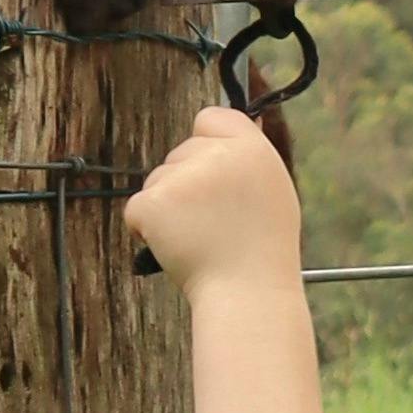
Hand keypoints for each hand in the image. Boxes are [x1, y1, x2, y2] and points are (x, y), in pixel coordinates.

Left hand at [127, 107, 299, 291]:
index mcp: (252, 148)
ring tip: (199, 238)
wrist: (247, 293)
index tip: (214, 173)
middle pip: (181, 152)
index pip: (211, 118)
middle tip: (213, 221)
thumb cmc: (263, 250)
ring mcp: (181, 177)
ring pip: (158, 180)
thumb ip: (250, 159)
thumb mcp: (274, 191)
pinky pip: (138, 207)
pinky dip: (148, 229)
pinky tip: (177, 247)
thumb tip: (240, 127)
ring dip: (169, 206)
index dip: (209, 143)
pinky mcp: (153, 202)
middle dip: (187, 181)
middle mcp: (217, 155)